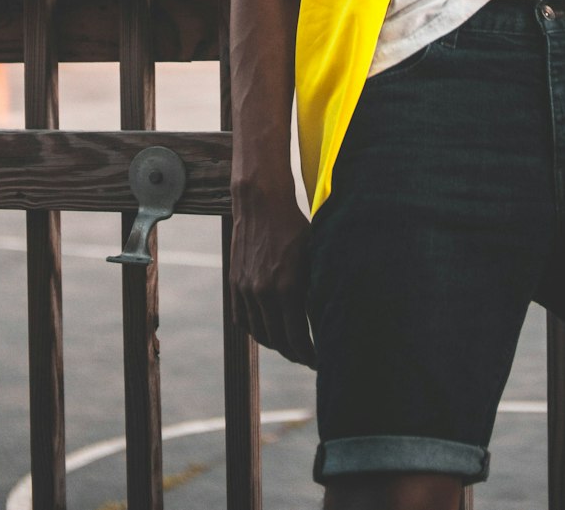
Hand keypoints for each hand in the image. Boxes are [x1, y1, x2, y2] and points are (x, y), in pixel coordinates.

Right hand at [229, 188, 315, 365]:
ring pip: (260, 333)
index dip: (308, 356)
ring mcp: (245, 290)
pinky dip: (256, 331)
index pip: (296, 338)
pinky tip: (269, 330)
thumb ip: (317, 288)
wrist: (261, 203)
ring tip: (291, 346)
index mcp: (287, 287)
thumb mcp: (314, 255)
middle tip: (307, 357)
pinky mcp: (235, 284)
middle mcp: (263, 293)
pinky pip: (242, 320)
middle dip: (294, 354)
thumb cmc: (294, 227)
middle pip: (278, 341)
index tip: (319, 362)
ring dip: (276, 344)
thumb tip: (330, 316)